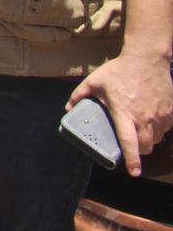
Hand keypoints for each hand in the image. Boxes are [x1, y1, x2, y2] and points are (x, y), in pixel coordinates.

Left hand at [69, 51, 172, 176]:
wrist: (146, 58)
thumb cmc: (119, 70)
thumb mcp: (94, 81)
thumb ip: (79, 95)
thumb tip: (68, 108)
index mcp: (124, 113)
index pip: (129, 142)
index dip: (132, 159)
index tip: (134, 172)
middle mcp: (144, 117)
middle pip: (146, 145)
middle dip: (140, 151)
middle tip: (133, 147)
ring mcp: (160, 114)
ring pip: (157, 138)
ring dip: (149, 140)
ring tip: (140, 131)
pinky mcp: (171, 110)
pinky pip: (167, 128)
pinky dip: (160, 130)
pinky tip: (151, 121)